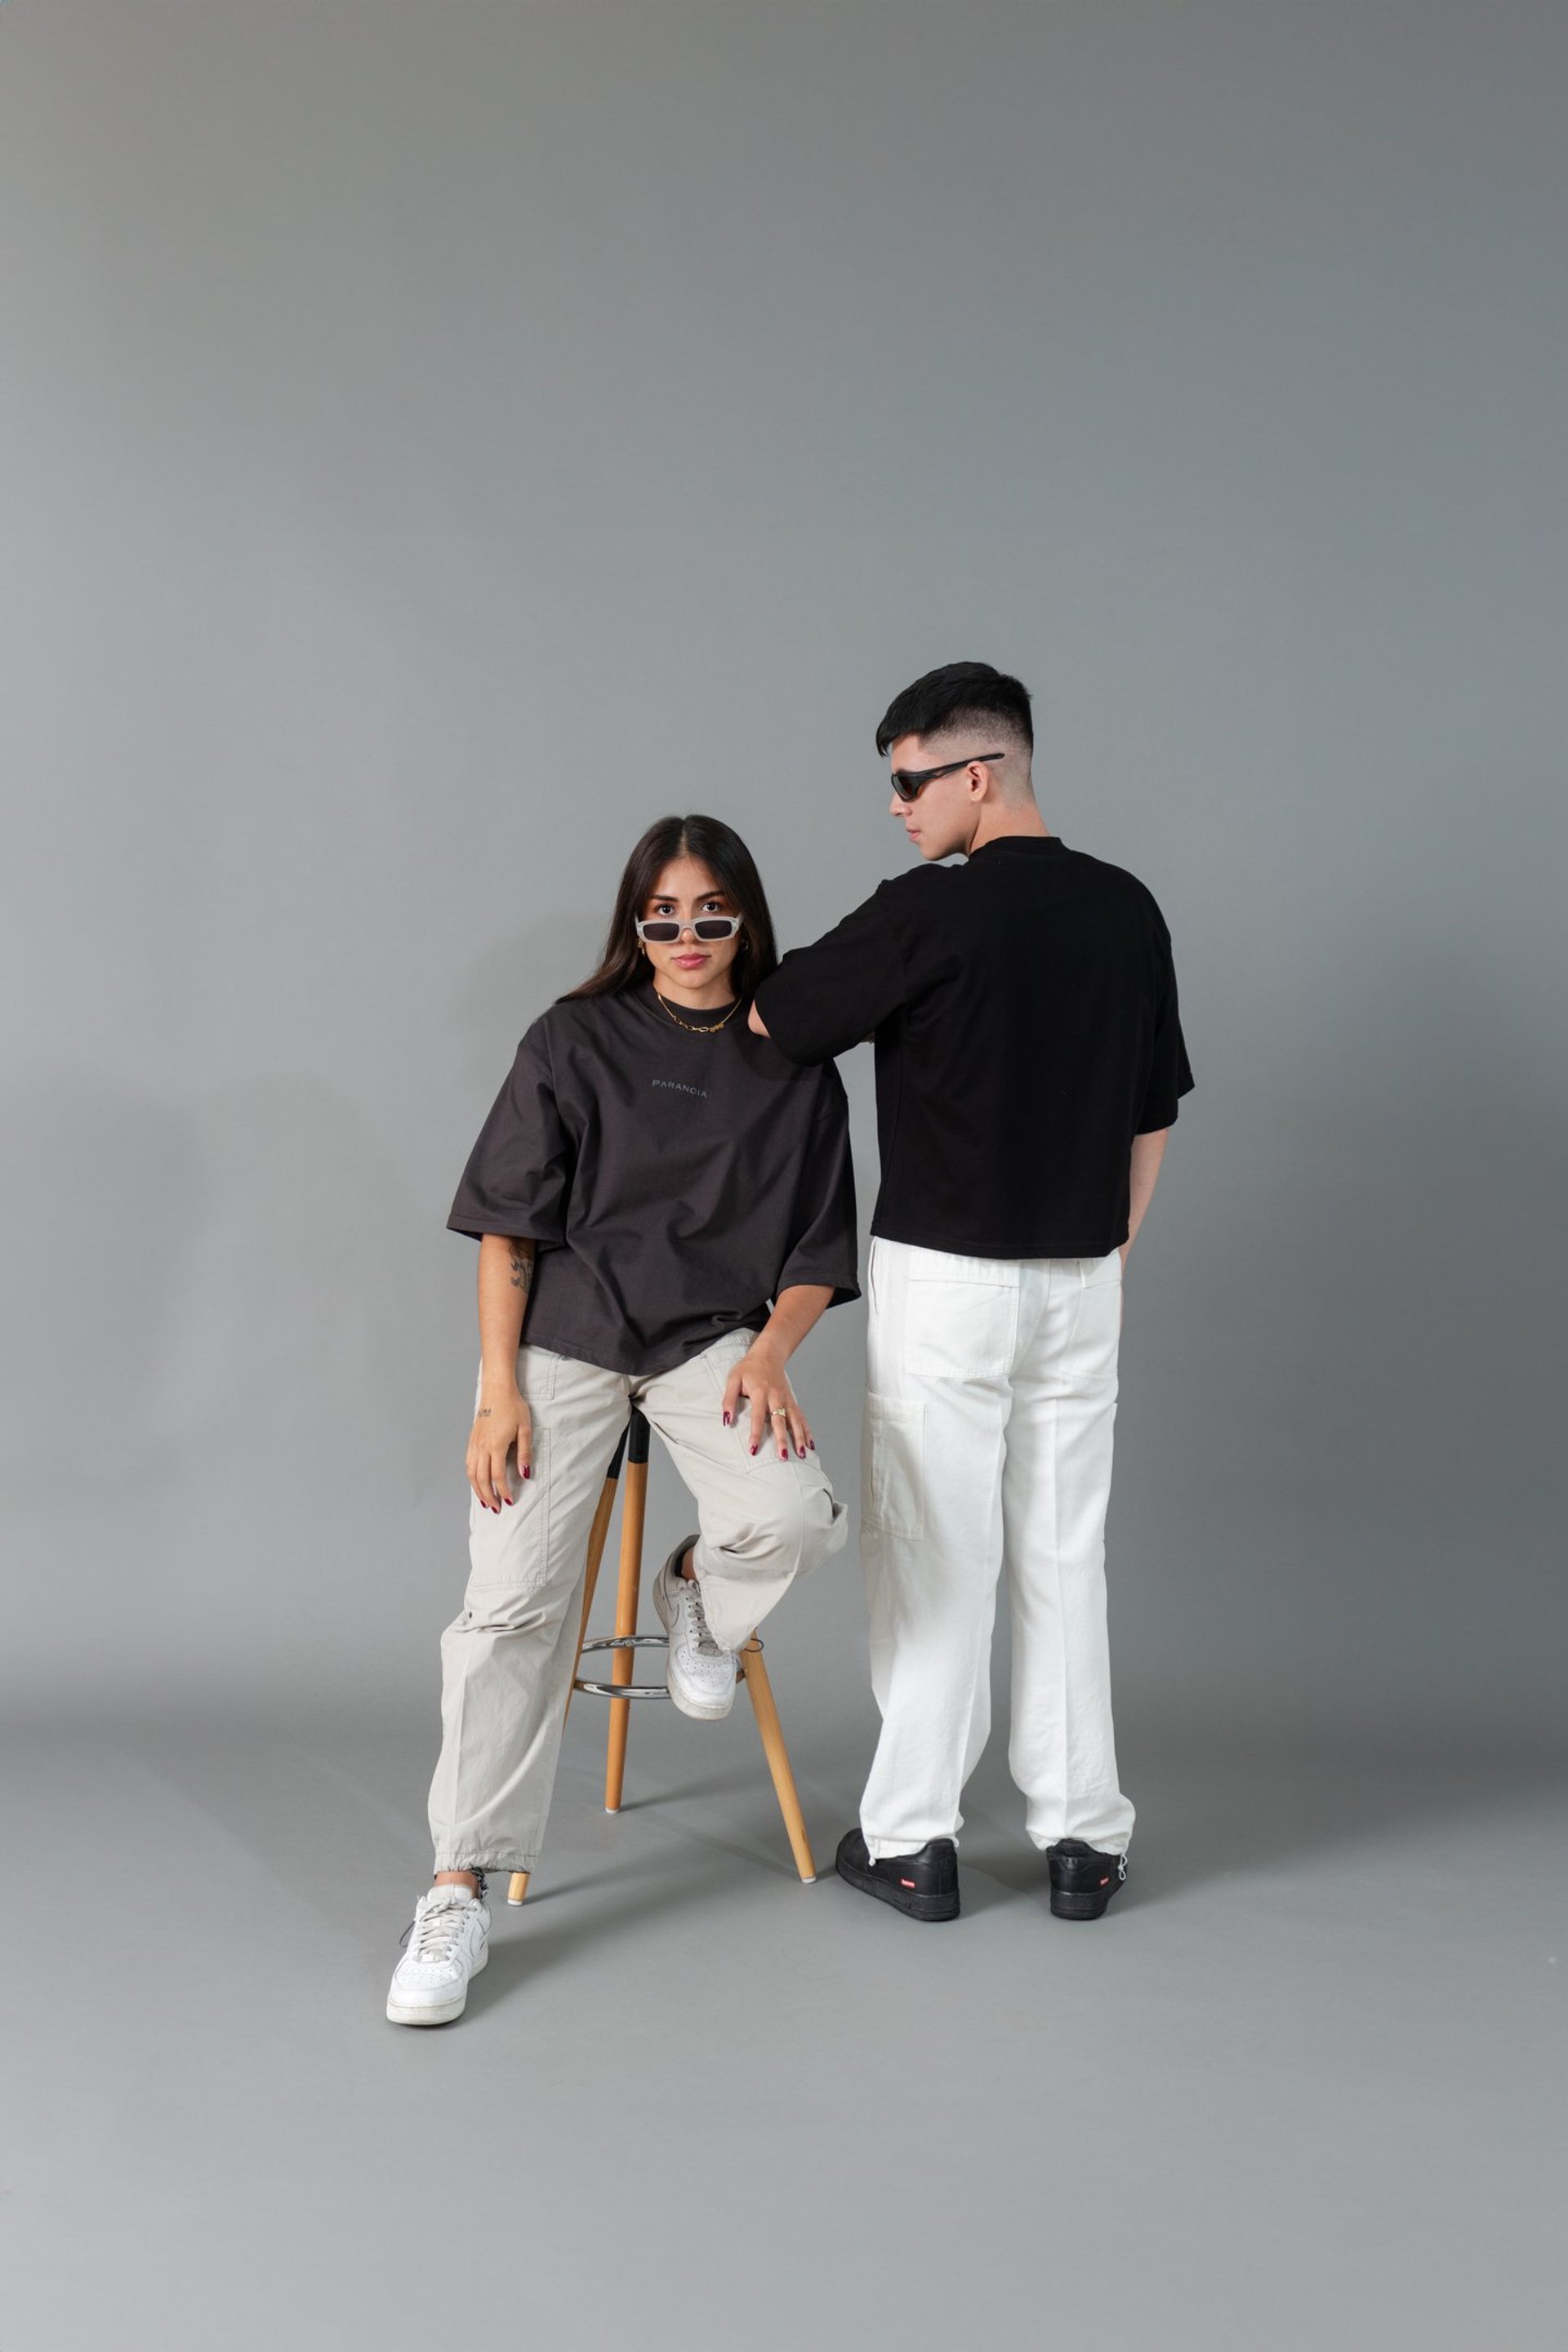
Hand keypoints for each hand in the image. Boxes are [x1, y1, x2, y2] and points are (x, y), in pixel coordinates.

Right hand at [467, 1389, 531, 1510]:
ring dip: (477, 1490)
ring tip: (484, 1501)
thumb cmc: (513, 1406)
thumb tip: (525, 1473)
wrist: (497, 1389)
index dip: (503, 1491)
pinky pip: (468, 1463)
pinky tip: (476, 1482)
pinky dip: (471, 1477)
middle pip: (481, 1479)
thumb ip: (524, 1453)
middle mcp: (482, 1447)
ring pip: (472, 1473)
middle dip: (488, 1496)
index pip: (497, 1476)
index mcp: (496, 1445)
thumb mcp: (525, 1429)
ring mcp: (475, 1443)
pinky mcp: (472, 1439)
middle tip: (496, 1509)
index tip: (509, 1501)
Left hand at [721, 1344, 813, 1459]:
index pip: (757, 1417)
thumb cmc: (748, 1368)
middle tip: (783, 1457)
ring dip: (799, 1438)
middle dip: (782, 1440)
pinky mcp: (792, 1401)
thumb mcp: (733, 1379)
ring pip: (795, 1421)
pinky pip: (801, 1417)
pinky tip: (811, 1444)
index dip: (755, 1433)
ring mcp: (786, 1399)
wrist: (768, 1355)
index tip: (753, 1449)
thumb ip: (728, 1399)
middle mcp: (776, 1397)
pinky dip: (806, 1430)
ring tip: (802, 1454)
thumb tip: (726, 1420)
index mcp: (760, 1393)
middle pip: (780, 1421)